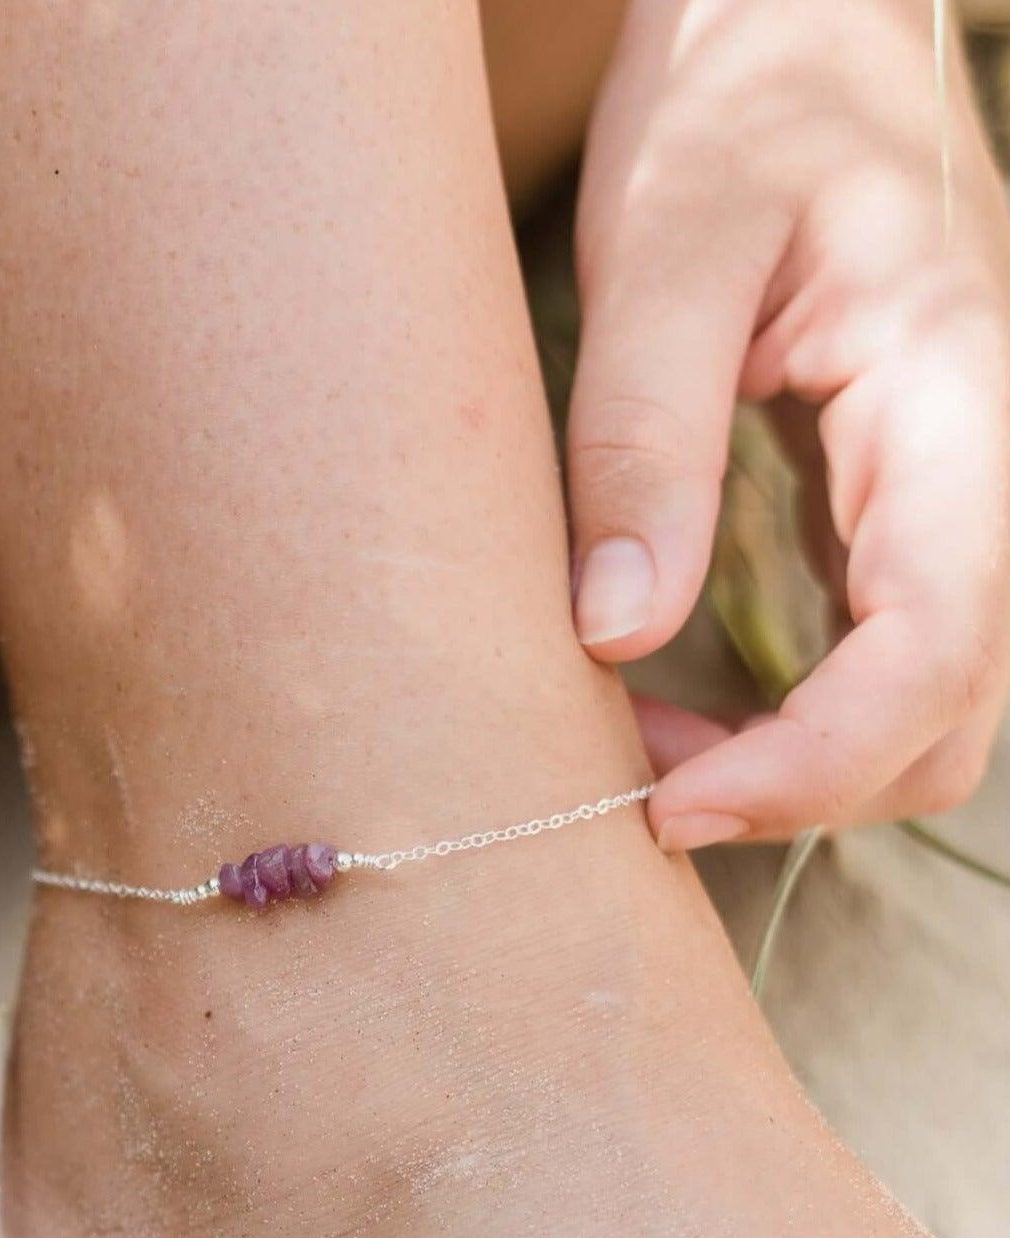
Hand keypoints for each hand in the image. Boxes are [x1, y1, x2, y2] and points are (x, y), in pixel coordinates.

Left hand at [567, 0, 1009, 847]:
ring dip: (794, 766)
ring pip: (926, 704)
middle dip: (800, 788)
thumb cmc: (734, 96)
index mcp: (954, 392)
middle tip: (630, 786)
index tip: (663, 808)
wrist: (798, 12)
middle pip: (947, 716)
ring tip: (636, 744)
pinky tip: (671, 694)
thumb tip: (614, 632)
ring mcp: (955, 487)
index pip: (933, 644)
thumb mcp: (666, 251)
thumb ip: (641, 440)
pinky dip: (789, 717)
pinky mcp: (900, 500)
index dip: (809, 765)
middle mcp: (986, 460)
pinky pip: (880, 653)